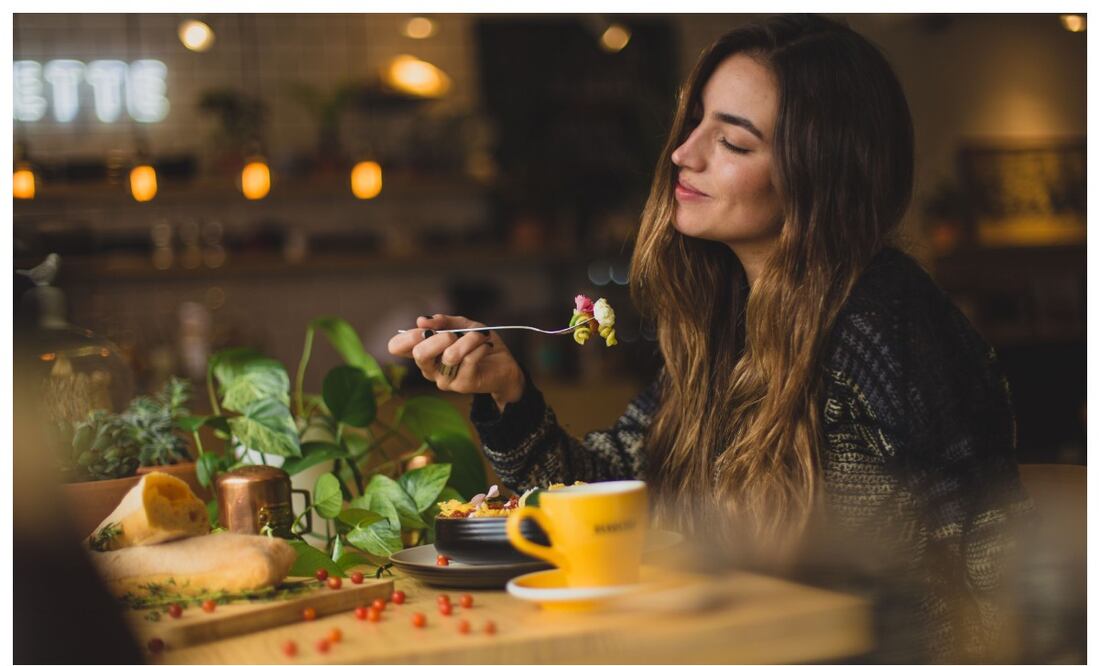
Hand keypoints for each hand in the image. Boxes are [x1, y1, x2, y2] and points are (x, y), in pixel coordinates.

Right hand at [387, 314, 524, 408]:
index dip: (407, 335)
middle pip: (419, 354)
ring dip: (468, 339)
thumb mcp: (462, 325)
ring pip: (450, 355)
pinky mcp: (462, 385)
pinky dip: (480, 346)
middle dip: (439, 337)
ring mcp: (444, 379)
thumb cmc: (479, 344)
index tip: (425, 328)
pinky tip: (486, 346)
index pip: (396, 347)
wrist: (504, 364)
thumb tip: (421, 320)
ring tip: (479, 336)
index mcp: (424, 352)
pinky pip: (469, 359)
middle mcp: (429, 368)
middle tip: (454, 334)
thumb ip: (443, 321)